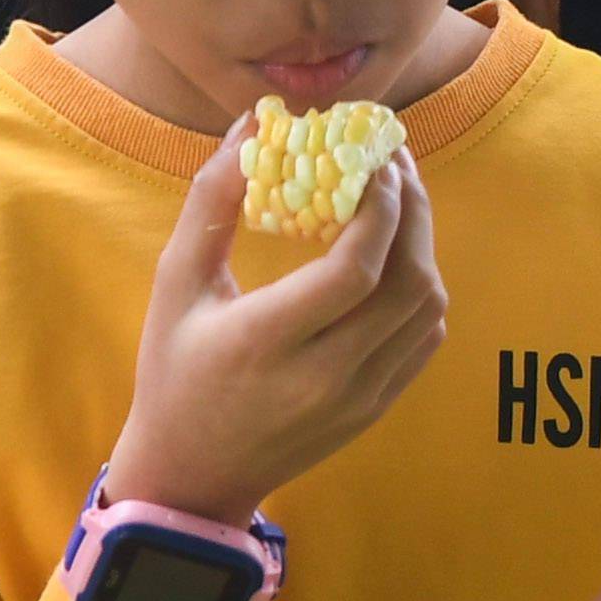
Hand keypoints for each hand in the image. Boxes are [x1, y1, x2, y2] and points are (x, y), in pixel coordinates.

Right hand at [103, 131, 449, 530]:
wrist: (192, 474)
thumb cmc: (173, 372)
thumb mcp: (174, 285)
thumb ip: (210, 203)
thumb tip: (250, 126)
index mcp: (266, 341)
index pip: (356, 271)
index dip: (380, 208)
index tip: (372, 159)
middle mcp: (324, 376)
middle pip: (408, 283)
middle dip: (413, 210)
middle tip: (394, 163)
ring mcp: (357, 398)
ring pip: (426, 310)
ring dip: (422, 245)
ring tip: (396, 201)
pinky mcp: (375, 409)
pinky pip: (424, 339)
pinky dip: (422, 289)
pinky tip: (396, 258)